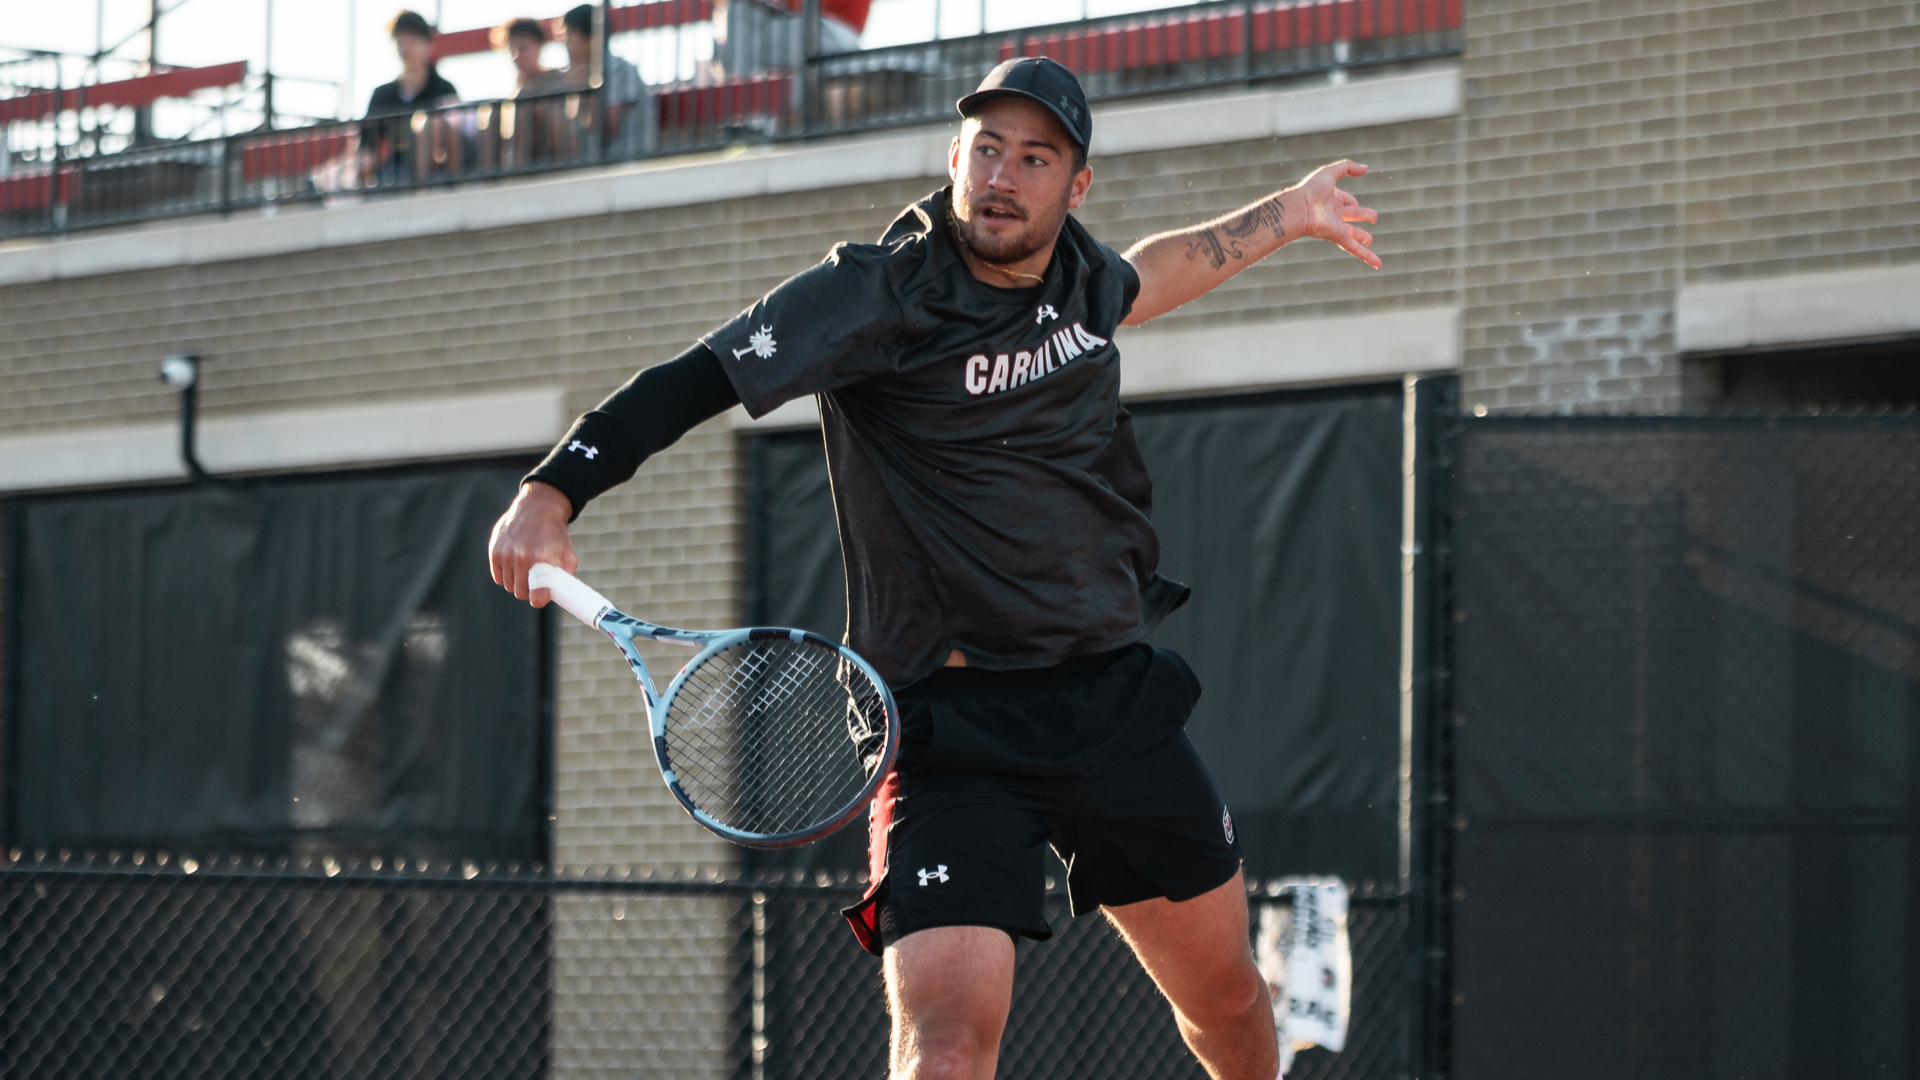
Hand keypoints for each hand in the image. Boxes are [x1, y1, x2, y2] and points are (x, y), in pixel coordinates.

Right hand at [488, 481, 577, 606]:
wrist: (538, 508)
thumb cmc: (556, 535)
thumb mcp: (569, 556)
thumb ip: (566, 579)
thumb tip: (558, 597)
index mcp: (542, 560)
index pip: (536, 597)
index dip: (540, 599)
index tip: (542, 596)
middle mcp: (522, 558)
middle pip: (521, 593)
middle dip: (529, 591)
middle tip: (536, 581)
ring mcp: (506, 554)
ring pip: (508, 586)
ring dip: (517, 582)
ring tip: (527, 569)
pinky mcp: (495, 551)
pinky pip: (498, 577)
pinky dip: (506, 575)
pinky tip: (515, 565)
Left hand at [1288, 160, 1379, 268]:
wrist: (1300, 208)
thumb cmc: (1311, 190)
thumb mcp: (1330, 173)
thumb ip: (1348, 167)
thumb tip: (1366, 168)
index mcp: (1333, 198)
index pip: (1347, 200)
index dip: (1352, 201)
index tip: (1355, 203)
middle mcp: (1335, 213)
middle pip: (1352, 215)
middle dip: (1363, 216)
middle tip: (1373, 218)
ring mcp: (1337, 226)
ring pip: (1354, 234)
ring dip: (1362, 237)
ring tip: (1370, 240)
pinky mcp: (1338, 237)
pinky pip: (1355, 249)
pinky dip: (1366, 257)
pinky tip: (1377, 264)